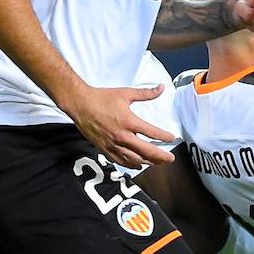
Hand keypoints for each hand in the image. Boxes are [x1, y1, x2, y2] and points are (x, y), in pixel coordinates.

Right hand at [61, 83, 176, 168]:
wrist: (80, 105)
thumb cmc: (102, 98)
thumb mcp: (126, 93)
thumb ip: (145, 93)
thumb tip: (161, 88)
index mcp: (129, 122)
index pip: (152, 133)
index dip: (164, 137)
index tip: (173, 138)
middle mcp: (122, 136)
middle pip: (145, 151)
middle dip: (160, 156)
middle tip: (170, 159)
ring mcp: (113, 144)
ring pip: (133, 159)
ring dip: (147, 162)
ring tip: (157, 163)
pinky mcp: (104, 149)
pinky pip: (119, 161)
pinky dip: (130, 165)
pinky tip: (137, 165)